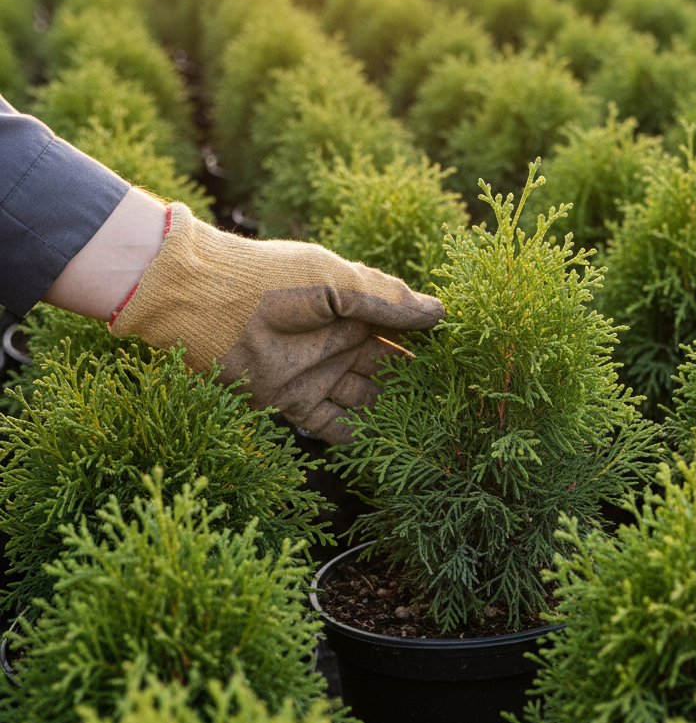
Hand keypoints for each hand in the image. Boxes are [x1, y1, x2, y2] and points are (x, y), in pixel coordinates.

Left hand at [110, 203, 443, 442]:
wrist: (206, 300)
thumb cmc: (275, 277)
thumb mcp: (338, 280)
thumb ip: (388, 301)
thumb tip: (442, 313)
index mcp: (354, 306)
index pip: (401, 328)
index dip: (428, 342)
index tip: (462, 359)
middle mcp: (340, 341)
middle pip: (389, 367)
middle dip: (418, 382)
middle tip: (456, 403)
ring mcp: (318, 372)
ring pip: (366, 398)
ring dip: (394, 411)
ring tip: (432, 429)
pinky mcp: (293, 401)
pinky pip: (331, 425)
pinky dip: (357, 436)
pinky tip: (386, 445)